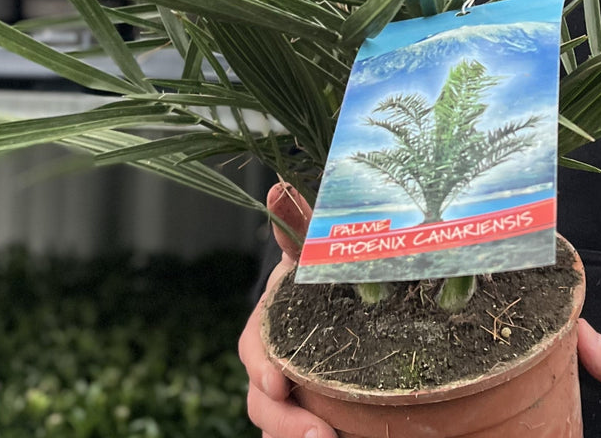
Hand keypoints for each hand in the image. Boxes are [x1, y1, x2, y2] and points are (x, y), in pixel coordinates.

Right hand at [238, 182, 337, 437]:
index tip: (276, 381)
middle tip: (318, 434)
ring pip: (279, 428)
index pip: (254, 350)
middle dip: (284, 422)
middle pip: (263, 404)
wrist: (346, 298)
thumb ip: (298, 224)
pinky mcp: (314, 417)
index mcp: (269, 327)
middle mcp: (274, 369)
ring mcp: (292, 398)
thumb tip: (278, 187)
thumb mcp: (313, 247)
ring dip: (296, 437)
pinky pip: (304, 435)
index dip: (262, 367)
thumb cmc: (322, 272)